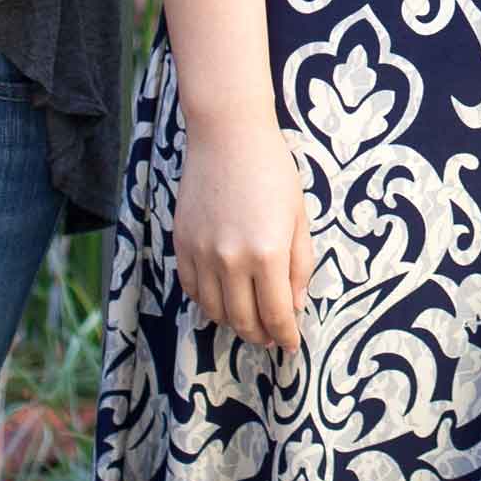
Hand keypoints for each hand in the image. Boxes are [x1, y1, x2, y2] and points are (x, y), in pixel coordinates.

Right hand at [176, 115, 313, 351]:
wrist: (227, 135)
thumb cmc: (272, 171)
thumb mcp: (298, 217)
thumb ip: (298, 266)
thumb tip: (293, 307)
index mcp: (267, 253)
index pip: (275, 314)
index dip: (285, 336)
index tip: (291, 345)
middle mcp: (231, 260)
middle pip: (243, 320)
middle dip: (261, 336)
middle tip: (272, 338)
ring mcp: (202, 254)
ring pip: (215, 311)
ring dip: (234, 323)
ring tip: (249, 321)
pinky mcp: (182, 245)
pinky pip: (193, 289)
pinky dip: (208, 302)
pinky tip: (223, 299)